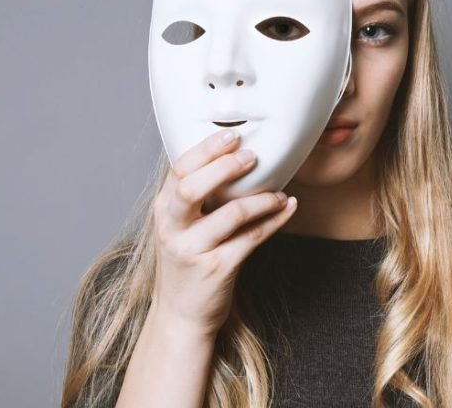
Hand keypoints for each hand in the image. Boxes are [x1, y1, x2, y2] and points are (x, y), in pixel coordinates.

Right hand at [148, 129, 296, 338]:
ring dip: (261, 199)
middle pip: (192, 187)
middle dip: (224, 167)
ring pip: (230, 214)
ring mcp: (193, 251)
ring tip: (279, 192)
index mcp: (164, 211)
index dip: (205, 150)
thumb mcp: (179, 227)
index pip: (179, 170)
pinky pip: (251, 238)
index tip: (231, 135)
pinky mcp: (217, 269)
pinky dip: (274, 220)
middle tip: (252, 156)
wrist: (180, 315)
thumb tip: (233, 159)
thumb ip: (196, 198)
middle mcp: (172, 229)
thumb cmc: (186, 263)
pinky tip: (287, 208)